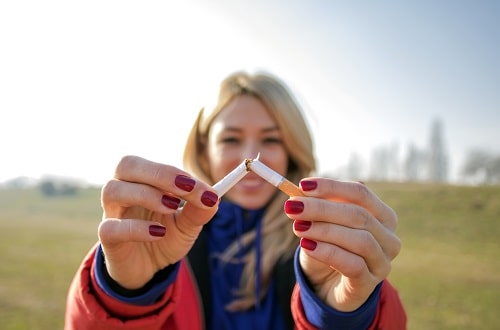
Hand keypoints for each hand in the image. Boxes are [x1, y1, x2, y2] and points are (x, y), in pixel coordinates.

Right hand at [97, 156, 218, 288]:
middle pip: (126, 165)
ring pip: (113, 190)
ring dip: (145, 194)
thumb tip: (213, 197)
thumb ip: (199, 210)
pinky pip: (111, 227)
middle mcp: (123, 191)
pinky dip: (136, 228)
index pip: (154, 166)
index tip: (203, 189)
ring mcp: (112, 213)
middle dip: (159, 173)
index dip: (177, 173)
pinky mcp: (108, 238)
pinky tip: (158, 233)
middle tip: (187, 187)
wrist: (147, 269)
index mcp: (142, 181)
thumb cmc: (164, 236)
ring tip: (171, 208)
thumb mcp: (187, 224)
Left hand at [287, 178, 400, 311]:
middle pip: (358, 215)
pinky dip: (327, 252)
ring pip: (360, 240)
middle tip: (292, 207)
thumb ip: (315, 207)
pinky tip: (307, 245)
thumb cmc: (327, 249)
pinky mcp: (369, 285)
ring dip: (324, 230)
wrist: (325, 287)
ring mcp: (382, 263)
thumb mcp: (320, 224)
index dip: (331, 187)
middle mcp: (389, 238)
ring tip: (297, 227)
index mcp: (382, 216)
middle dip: (322, 208)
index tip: (302, 185)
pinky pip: (352, 265)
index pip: (360, 193)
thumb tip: (300, 191)